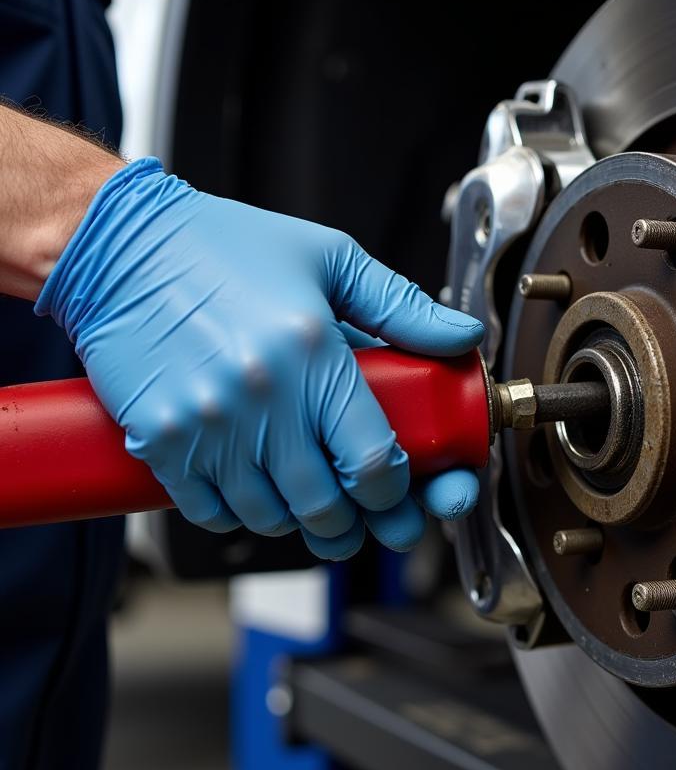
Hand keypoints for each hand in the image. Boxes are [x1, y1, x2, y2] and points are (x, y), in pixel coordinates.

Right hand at [36, 158, 483, 558]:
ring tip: (312, 507)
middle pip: (326, 505)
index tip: (398, 492)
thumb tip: (462, 337)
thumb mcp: (329, 257)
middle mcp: (263, 397)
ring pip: (271, 517)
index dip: (396, 493)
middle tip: (361, 518)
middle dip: (355, 525)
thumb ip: (401, 305)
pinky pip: (210, 511)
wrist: (119, 245)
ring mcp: (208, 425)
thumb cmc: (225, 245)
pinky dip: (241, 516)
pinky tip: (255, 496)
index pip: (373, 461)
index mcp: (313, 352)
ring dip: (301, 524)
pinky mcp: (161, 440)